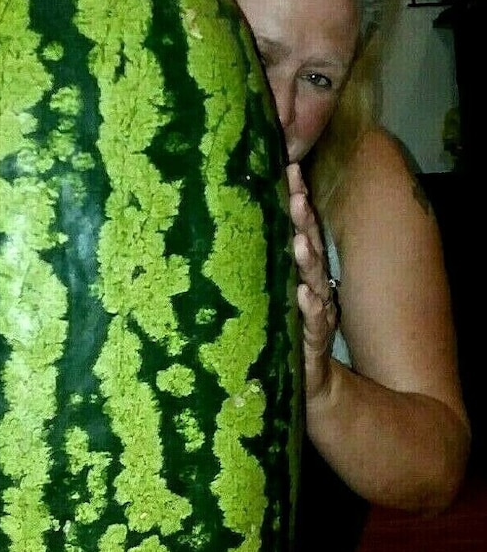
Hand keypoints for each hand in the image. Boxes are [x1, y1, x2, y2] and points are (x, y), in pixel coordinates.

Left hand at [286, 162, 338, 401]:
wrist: (313, 383)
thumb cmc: (285, 333)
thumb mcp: (270, 295)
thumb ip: (263, 265)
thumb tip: (234, 228)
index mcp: (300, 271)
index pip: (299, 228)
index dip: (296, 199)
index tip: (287, 169)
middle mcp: (312, 285)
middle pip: (309, 244)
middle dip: (303, 217)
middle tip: (294, 190)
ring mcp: (316, 311)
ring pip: (313, 278)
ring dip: (308, 256)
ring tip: (299, 237)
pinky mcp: (315, 341)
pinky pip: (315, 322)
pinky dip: (311, 307)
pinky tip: (305, 295)